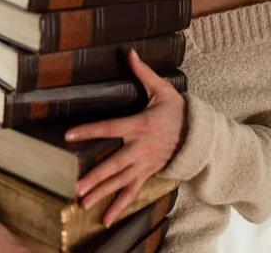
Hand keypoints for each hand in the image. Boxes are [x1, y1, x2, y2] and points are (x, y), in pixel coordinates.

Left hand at [64, 48, 186, 227]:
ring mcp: (145, 163)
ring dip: (101, 192)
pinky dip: (119, 205)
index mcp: (140, 125)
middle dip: (95, 177)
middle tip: (75, 188)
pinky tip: (105, 218)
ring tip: (81, 203)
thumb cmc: (179, 109)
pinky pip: (132, 191)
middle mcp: (140, 147)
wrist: (201, 134)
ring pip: (120, 181)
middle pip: (114, 163)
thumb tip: (129, 52)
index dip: (89, 131)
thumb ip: (142, 72)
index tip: (69, 136)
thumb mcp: (162, 88)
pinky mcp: (149, 173)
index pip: (109, 128)